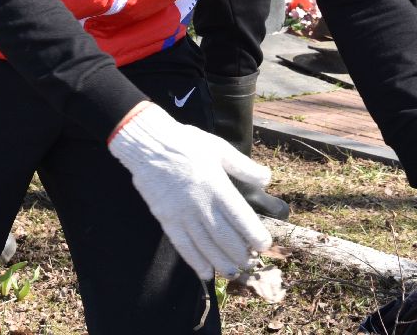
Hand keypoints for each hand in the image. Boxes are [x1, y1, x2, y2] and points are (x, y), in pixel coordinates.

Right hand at [107, 102, 273, 279]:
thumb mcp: (219, 148)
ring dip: (221, 262)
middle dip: (240, 253)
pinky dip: (195, 261)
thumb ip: (244, 167)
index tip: (263, 245)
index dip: (254, 235)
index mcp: (217, 186)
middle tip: (251, 262)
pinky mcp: (167, 220)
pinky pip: (182, 246)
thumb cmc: (186, 144)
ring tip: (234, 272)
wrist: (149, 146)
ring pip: (205, 246)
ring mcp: (182, 215)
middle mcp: (201, 204)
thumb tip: (267, 178)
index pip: (240, 218)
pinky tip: (205, 272)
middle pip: (224, 237)